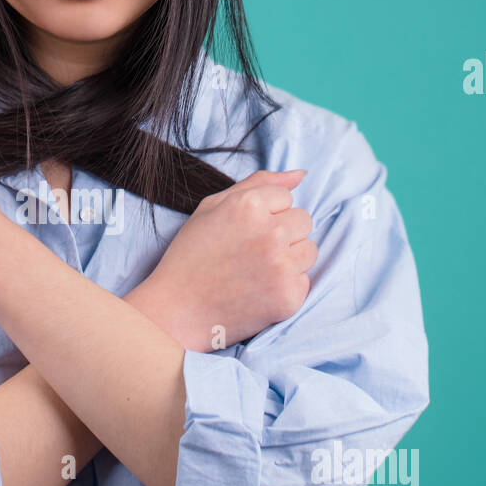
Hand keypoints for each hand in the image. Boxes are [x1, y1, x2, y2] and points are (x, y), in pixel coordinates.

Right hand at [131, 169, 315, 351]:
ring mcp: (281, 266)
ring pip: (309, 250)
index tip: (242, 232)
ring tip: (255, 271)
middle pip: (303, 220)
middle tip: (250, 253)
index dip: (265, 214)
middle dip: (282, 233)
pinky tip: (258, 292)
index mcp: (248, 205)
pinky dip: (285, 287)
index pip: (285, 197)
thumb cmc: (191, 257)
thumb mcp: (212, 208)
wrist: (176, 311)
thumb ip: (258, 183)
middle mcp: (269, 232)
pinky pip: (304, 280)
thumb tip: (302, 175)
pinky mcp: (288, 296)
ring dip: (289, 259)